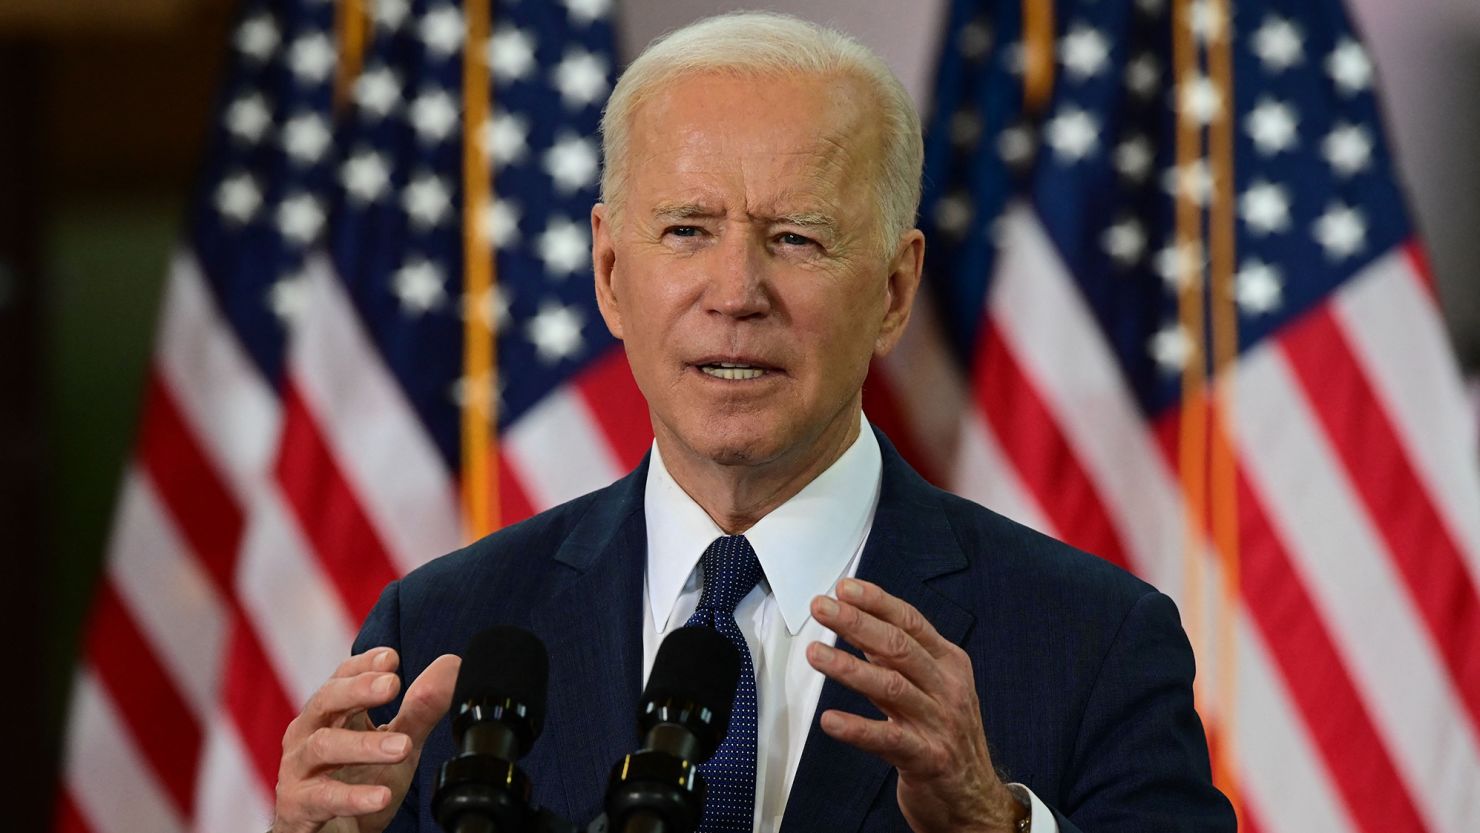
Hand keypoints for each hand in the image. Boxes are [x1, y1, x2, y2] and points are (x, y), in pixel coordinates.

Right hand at [272, 648, 459, 832]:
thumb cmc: (359, 781)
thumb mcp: (399, 743)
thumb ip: (421, 709)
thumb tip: (450, 666)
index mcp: (331, 714)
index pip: (342, 677)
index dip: (364, 664)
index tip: (393, 658)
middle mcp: (308, 734)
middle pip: (325, 700)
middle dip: (358, 689)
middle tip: (393, 685)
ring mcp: (299, 769)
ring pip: (324, 746)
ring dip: (365, 744)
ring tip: (403, 747)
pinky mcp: (298, 806)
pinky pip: (323, 797)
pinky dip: (353, 797)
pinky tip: (381, 797)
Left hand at [807, 578, 1024, 832]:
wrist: (975, 799)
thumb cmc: (947, 738)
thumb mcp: (933, 690)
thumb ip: (899, 662)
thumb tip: (861, 627)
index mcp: (950, 665)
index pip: (911, 622)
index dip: (877, 603)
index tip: (845, 588)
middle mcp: (948, 689)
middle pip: (899, 647)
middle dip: (856, 624)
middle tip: (822, 608)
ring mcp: (939, 724)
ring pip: (891, 687)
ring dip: (849, 668)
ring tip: (816, 654)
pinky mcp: (927, 758)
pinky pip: (888, 739)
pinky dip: (857, 728)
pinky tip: (830, 721)